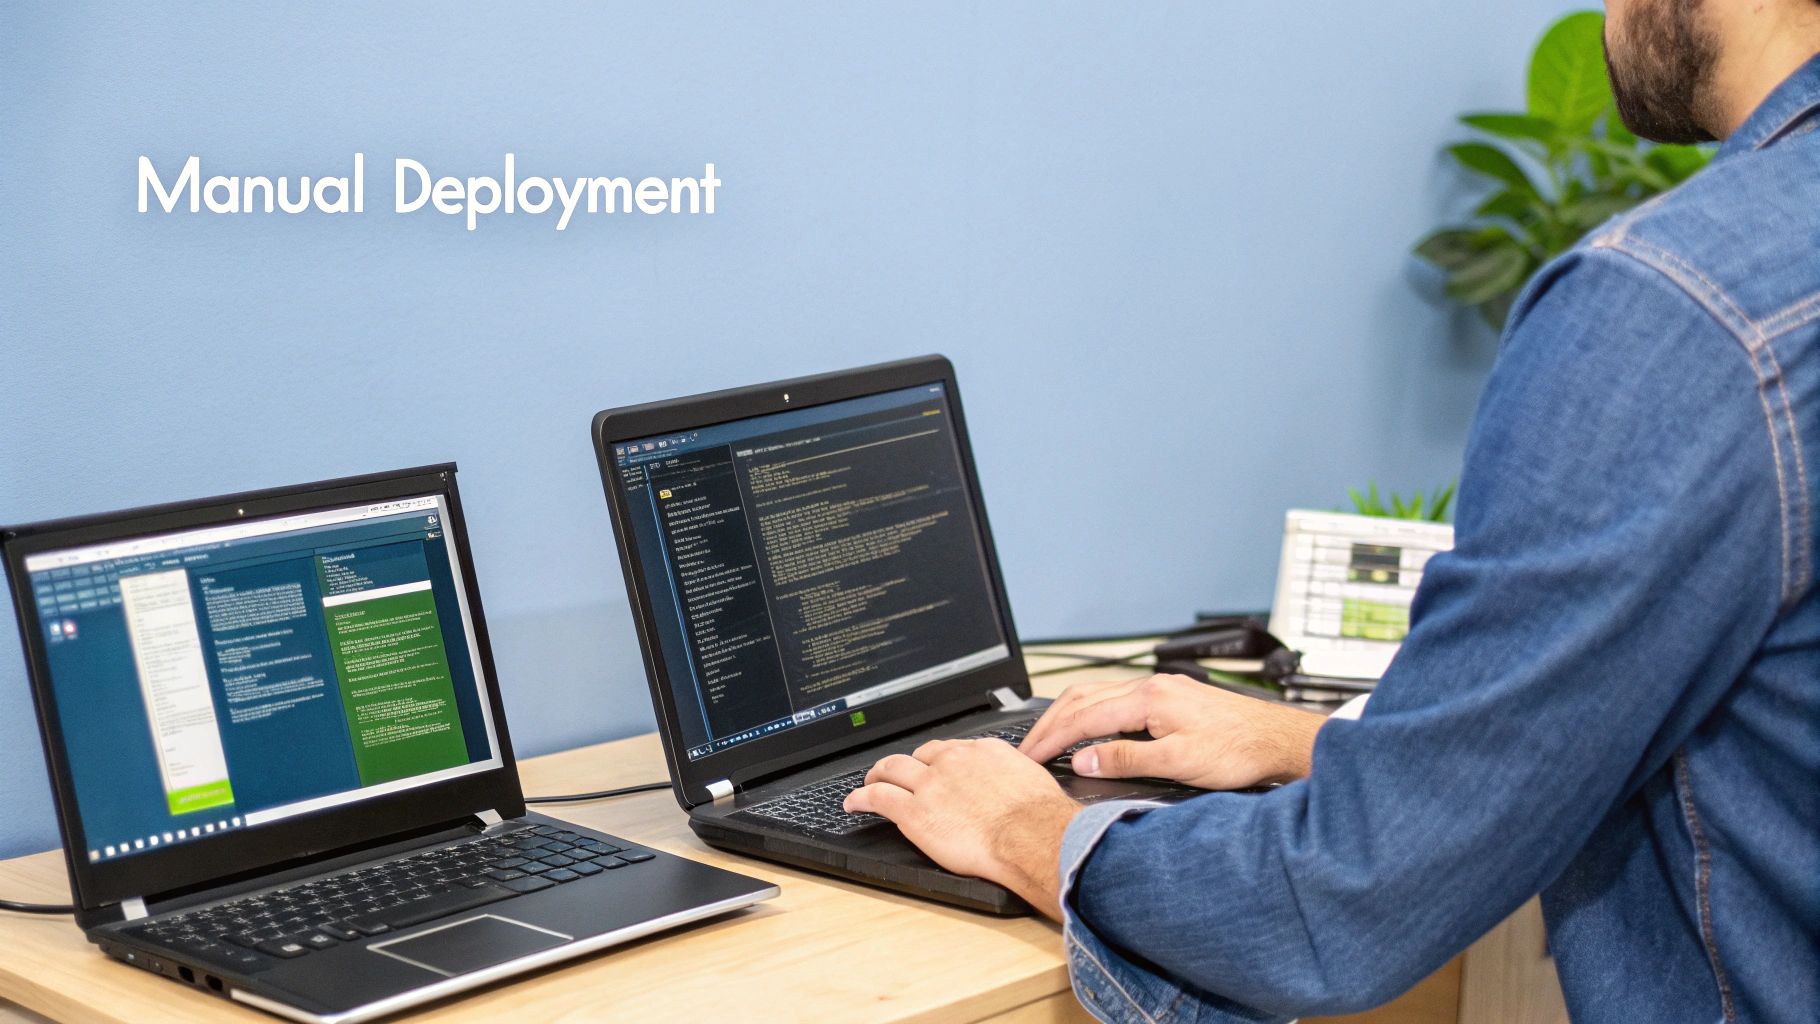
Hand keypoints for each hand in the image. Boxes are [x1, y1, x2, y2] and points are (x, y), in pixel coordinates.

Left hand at [845, 738, 1079, 920]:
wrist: (1031, 836)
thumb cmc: (1040, 818)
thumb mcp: (1032, 781)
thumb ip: (1014, 778)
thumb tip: (1016, 786)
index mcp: (983, 753)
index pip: (952, 749)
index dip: (938, 760)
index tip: (935, 767)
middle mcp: (953, 761)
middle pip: (919, 754)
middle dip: (907, 763)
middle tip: (900, 773)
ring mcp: (930, 784)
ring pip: (892, 769)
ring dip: (878, 774)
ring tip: (870, 782)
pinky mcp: (913, 810)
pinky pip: (878, 797)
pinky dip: (861, 797)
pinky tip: (853, 803)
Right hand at [1018, 674, 1326, 789]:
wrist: (1279, 740)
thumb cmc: (1239, 751)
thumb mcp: (1179, 763)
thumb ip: (1126, 759)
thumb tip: (1084, 760)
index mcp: (1149, 698)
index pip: (1084, 717)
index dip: (1052, 740)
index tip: (1030, 758)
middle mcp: (1151, 686)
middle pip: (1084, 698)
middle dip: (1050, 724)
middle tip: (1027, 748)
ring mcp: (1161, 688)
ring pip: (1098, 693)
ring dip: (1068, 714)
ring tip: (1047, 736)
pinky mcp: (1171, 696)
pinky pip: (1116, 697)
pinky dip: (1091, 711)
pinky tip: (1089, 725)